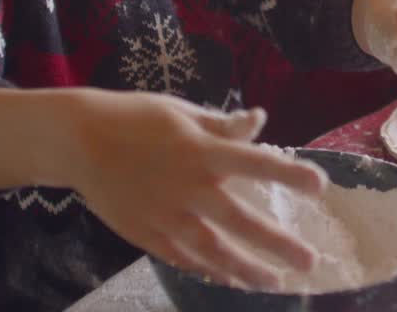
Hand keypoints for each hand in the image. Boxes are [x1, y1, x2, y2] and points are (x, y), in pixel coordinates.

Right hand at [65, 91, 325, 289]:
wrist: (77, 140)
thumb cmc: (135, 118)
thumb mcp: (182, 113)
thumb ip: (223, 125)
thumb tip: (259, 121)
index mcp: (201, 150)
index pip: (255, 162)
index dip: (288, 173)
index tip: (320, 184)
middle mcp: (188, 187)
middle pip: (240, 221)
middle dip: (277, 244)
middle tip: (309, 261)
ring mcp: (166, 215)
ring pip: (214, 250)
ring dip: (247, 269)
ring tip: (276, 282)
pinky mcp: (146, 233)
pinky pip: (184, 259)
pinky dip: (209, 272)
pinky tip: (232, 281)